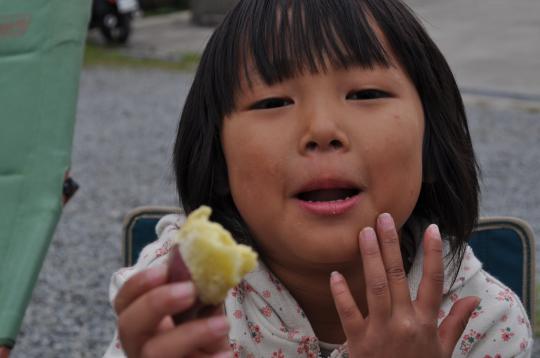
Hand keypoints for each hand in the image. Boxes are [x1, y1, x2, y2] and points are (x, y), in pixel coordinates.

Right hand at [114, 265, 230, 357]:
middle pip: (128, 325)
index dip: (138, 284)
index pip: (124, 302)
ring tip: (222, 324)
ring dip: (190, 334)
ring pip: (155, 352)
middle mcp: (140, 346)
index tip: (165, 270)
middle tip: (190, 290)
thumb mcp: (202, 316)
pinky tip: (225, 354)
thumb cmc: (207, 339)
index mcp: (143, 324)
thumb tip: (213, 271)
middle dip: (155, 302)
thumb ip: (201, 296)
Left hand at [330, 213, 478, 357]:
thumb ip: (455, 322)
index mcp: (426, 322)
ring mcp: (380, 330)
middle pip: (397, 275)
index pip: (433, 282)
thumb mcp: (443, 351)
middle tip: (383, 218)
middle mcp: (404, 321)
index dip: (433, 255)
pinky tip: (335, 275)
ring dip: (369, 257)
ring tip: (363, 233)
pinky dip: (341, 294)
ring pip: (375, 286)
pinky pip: (348, 313)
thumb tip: (473, 299)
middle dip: (390, 244)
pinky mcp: (358, 341)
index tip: (432, 229)